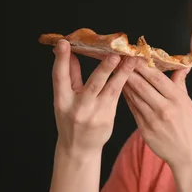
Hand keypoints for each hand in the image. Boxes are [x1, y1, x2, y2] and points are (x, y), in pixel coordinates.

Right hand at [51, 39, 135, 155]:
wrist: (79, 148)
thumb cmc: (70, 118)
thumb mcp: (63, 98)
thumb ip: (69, 75)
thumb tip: (68, 51)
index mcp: (61, 101)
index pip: (60, 77)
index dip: (61, 60)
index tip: (64, 43)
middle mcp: (78, 107)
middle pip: (92, 85)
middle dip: (104, 69)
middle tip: (114, 56)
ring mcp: (95, 114)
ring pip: (111, 90)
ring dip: (122, 74)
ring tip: (131, 60)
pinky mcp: (108, 118)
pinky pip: (117, 96)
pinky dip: (124, 82)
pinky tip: (131, 71)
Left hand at [122, 60, 191, 169]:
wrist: (190, 156)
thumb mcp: (189, 104)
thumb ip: (180, 84)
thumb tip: (182, 66)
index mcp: (178, 100)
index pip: (157, 78)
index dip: (144, 66)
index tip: (134, 55)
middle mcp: (164, 109)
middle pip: (142, 85)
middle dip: (129, 71)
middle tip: (119, 59)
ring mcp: (153, 120)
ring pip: (134, 97)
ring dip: (124, 83)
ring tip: (116, 71)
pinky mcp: (145, 130)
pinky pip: (133, 110)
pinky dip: (127, 98)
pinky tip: (121, 89)